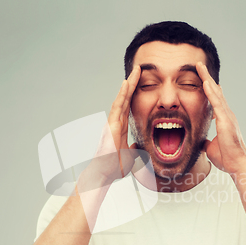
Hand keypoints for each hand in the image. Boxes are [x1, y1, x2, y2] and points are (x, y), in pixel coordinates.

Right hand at [79, 66, 140, 188]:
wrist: (104, 174)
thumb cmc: (114, 167)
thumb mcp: (131, 157)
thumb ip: (136, 151)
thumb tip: (139, 148)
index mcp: (121, 127)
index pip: (129, 106)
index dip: (135, 93)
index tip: (141, 82)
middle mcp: (116, 122)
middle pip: (126, 98)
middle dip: (133, 83)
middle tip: (139, 69)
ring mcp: (113, 122)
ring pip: (122, 98)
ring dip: (129, 84)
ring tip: (136, 70)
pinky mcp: (111, 125)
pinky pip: (118, 106)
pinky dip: (122, 94)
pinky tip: (126, 83)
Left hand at [196, 62, 245, 174]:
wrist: (236, 165)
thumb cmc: (227, 159)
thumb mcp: (211, 149)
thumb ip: (207, 143)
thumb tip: (201, 143)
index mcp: (224, 120)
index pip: (216, 101)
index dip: (210, 90)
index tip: (206, 79)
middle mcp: (227, 115)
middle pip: (215, 92)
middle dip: (207, 78)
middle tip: (200, 65)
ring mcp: (227, 116)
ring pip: (215, 93)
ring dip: (207, 78)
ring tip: (199, 66)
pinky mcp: (225, 120)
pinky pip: (216, 102)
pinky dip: (210, 91)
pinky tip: (205, 81)